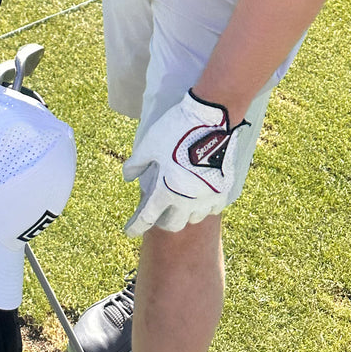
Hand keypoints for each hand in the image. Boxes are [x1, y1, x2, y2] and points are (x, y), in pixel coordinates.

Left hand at [122, 91, 248, 235]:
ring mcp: (207, 197)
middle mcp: (187, 199)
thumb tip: (128, 176)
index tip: (129, 232)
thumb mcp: (149, 144)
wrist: (210, 119)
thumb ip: (137, 164)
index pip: (147, 217)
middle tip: (158, 212)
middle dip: (162, 221)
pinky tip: (198, 196)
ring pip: (193, 218)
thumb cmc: (176, 130)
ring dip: (183, 213)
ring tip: (178, 201)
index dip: (136, 226)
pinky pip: (211, 209)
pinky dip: (202, 207)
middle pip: (173, 225)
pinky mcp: (223, 189)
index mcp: (166, 189)